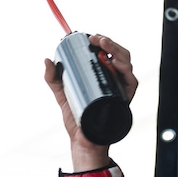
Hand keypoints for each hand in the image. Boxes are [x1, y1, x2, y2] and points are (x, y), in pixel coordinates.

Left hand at [44, 35, 136, 171]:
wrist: (82, 141)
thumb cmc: (76, 119)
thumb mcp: (62, 94)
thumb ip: (53, 78)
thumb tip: (46, 60)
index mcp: (104, 76)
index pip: (107, 53)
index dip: (102, 41)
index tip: (89, 36)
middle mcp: (116, 80)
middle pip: (118, 53)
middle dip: (108, 42)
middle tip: (94, 39)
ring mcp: (122, 89)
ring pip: (126, 62)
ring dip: (116, 49)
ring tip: (101, 44)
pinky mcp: (125, 99)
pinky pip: (131, 80)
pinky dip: (124, 69)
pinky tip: (112, 62)